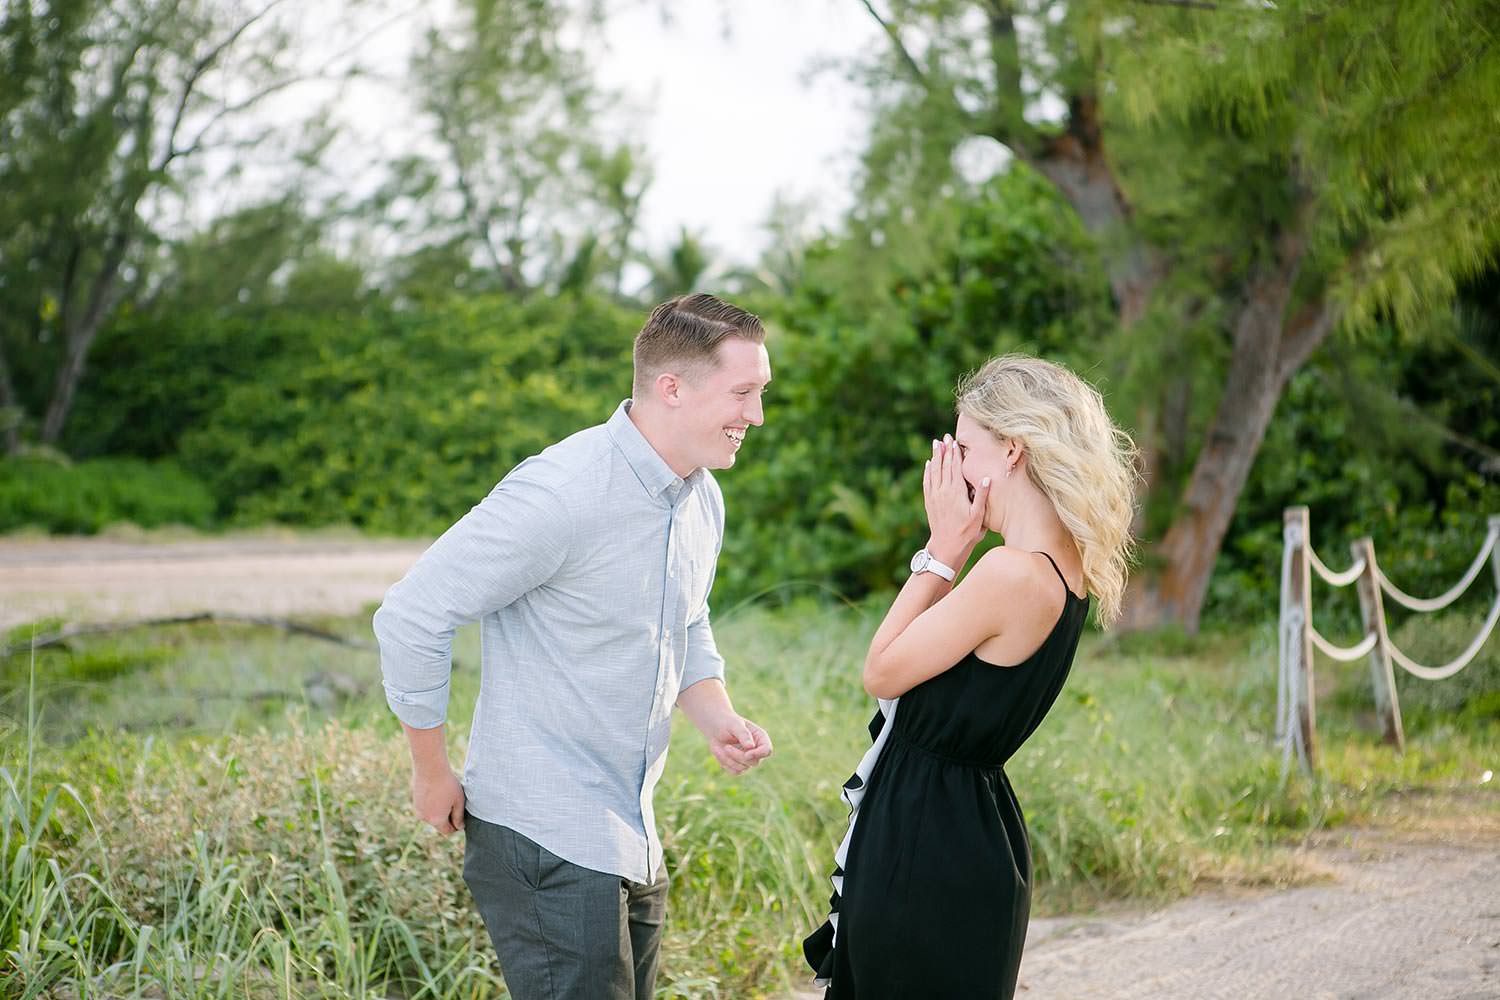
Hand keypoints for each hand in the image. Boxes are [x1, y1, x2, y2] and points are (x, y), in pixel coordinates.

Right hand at [412, 765, 465, 835]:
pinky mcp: (415, 803)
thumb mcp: (458, 801)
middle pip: (439, 824)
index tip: (461, 816)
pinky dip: (432, 805)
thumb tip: (459, 827)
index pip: (447, 831)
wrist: (430, 768)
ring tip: (445, 796)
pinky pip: (426, 809)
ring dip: (439, 811)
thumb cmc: (447, 784)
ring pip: (432, 816)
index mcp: (437, 820)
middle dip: (447, 818)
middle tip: (454, 803)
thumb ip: (459, 816)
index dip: (456, 826)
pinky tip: (437, 793)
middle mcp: (425, 818)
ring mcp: (418, 811)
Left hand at [707, 714, 772, 774]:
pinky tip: (719, 752)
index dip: (759, 754)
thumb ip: (743, 734)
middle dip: (738, 756)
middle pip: (754, 762)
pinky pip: (735, 771)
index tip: (746, 754)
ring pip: (743, 768)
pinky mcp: (738, 766)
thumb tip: (751, 747)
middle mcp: (757, 750)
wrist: (715, 727)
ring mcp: (748, 759)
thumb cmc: (726, 722)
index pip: (767, 750)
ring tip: (721, 747)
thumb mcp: (734, 725)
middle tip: (726, 747)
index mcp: (760, 738)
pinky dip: (725, 763)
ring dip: (729, 759)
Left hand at [924, 434, 990, 562]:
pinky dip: (928, 471)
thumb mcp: (978, 516)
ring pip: (934, 471)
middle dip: (944, 450)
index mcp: (956, 492)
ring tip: (936, 444)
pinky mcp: (929, 502)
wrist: (946, 547)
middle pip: (943, 466)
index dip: (955, 453)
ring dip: (935, 457)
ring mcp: (934, 496)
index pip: (955, 467)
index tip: (955, 441)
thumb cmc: (966, 533)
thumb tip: (986, 477)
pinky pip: (927, 482)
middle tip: (944, 437)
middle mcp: (943, 491)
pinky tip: (928, 464)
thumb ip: (982, 496)